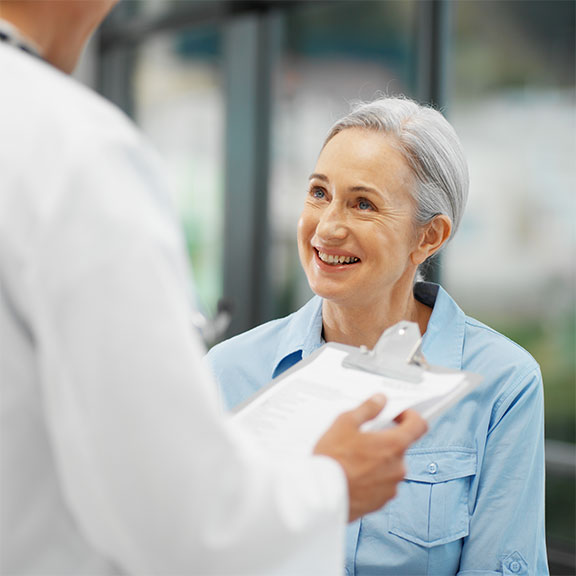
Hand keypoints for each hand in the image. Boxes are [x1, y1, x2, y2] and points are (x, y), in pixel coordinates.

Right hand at [313, 395, 426, 521]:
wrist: (320, 495)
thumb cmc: (333, 460)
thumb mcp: (345, 423)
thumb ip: (367, 409)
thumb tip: (380, 400)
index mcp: (394, 445)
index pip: (418, 425)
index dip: (410, 416)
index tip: (398, 416)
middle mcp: (398, 468)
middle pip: (400, 448)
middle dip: (384, 442)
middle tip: (362, 440)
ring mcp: (391, 487)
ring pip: (390, 467)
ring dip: (377, 462)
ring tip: (353, 460)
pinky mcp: (381, 502)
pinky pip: (381, 485)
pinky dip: (371, 479)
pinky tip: (353, 476)